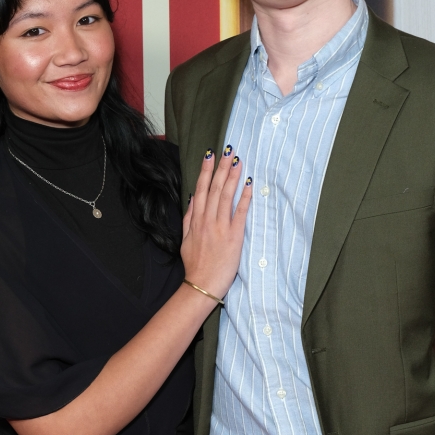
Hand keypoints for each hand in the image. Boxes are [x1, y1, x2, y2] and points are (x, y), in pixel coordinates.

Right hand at [181, 147, 251, 299]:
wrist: (202, 285)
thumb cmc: (195, 265)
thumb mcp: (185, 240)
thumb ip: (189, 218)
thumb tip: (193, 198)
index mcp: (196, 220)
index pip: (201, 189)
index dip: (205, 171)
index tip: (210, 155)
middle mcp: (207, 220)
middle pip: (214, 188)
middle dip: (221, 167)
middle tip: (227, 149)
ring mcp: (220, 227)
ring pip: (226, 196)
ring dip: (232, 176)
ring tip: (237, 160)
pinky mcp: (234, 236)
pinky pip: (240, 212)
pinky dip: (244, 197)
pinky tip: (248, 183)